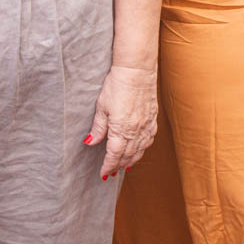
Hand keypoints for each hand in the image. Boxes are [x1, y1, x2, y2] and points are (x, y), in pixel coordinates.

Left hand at [86, 64, 156, 179]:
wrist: (137, 70)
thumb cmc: (118, 85)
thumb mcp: (102, 106)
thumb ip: (98, 127)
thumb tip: (91, 142)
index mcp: (122, 129)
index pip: (114, 155)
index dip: (108, 166)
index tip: (104, 173)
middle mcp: (136, 130)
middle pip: (128, 155)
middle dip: (119, 166)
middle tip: (111, 172)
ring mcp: (146, 125)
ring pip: (140, 150)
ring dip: (132, 160)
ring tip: (124, 166)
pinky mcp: (153, 118)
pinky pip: (149, 140)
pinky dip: (143, 148)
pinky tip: (139, 149)